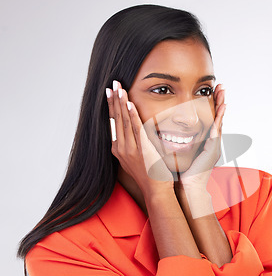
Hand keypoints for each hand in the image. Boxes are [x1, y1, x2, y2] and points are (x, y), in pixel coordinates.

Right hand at [107, 80, 173, 195]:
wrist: (156, 191)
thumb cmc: (152, 176)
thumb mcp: (140, 159)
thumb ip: (138, 145)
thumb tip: (141, 133)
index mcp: (120, 150)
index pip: (114, 123)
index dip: (111, 107)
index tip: (110, 93)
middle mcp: (121, 148)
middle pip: (116, 119)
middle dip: (113, 100)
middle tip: (111, 84)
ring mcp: (130, 149)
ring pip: (123, 120)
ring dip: (120, 102)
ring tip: (118, 88)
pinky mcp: (141, 149)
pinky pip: (135, 128)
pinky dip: (131, 115)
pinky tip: (128, 103)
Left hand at [177, 83, 226, 189]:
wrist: (189, 187)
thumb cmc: (183, 172)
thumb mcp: (180, 152)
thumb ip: (177, 141)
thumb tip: (166, 131)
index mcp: (205, 142)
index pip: (210, 119)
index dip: (212, 105)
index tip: (211, 92)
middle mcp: (212, 143)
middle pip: (218, 117)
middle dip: (219, 102)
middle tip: (221, 87)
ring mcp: (214, 146)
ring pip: (219, 122)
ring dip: (221, 108)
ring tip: (223, 94)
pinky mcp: (213, 151)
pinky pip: (216, 132)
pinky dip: (219, 121)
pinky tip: (220, 112)